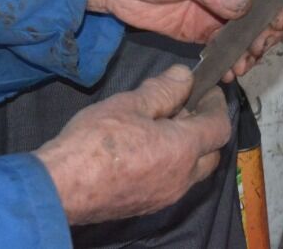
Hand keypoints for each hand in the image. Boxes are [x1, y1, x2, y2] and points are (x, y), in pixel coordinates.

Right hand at [35, 65, 230, 224]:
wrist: (63, 187)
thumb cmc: (97, 141)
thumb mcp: (130, 104)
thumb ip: (163, 90)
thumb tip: (184, 76)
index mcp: (184, 149)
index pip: (219, 127)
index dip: (216, 105)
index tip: (206, 90)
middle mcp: (182, 178)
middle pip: (211, 153)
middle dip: (204, 129)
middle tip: (184, 107)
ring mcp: (166, 196)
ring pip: (192, 171)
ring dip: (188, 148)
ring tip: (162, 126)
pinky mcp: (147, 206)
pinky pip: (172, 183)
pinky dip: (171, 164)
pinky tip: (146, 149)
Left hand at [89, 0, 282, 77]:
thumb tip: (245, 3)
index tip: (275, 16)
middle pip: (265, 5)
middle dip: (267, 28)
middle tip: (257, 47)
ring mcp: (216, 9)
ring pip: (248, 30)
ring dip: (251, 48)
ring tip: (241, 64)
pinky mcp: (202, 30)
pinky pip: (226, 46)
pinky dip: (232, 59)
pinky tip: (228, 70)